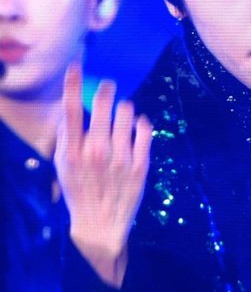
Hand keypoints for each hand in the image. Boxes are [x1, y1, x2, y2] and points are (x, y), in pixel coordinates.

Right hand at [54, 64, 151, 287]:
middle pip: (102, 106)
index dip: (71, 84)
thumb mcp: (64, 167)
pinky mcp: (140, 166)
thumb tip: (71, 111)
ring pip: (127, 115)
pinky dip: (142, 124)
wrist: (100, 225)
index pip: (70, 110)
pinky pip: (145, 132)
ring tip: (122, 112)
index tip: (75, 66)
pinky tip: (138, 125)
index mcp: (73, 152)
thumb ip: (66, 138)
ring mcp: (120, 159)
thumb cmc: (79, 192)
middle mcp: (96, 152)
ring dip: (125, 108)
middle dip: (106, 90)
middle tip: (108, 87)